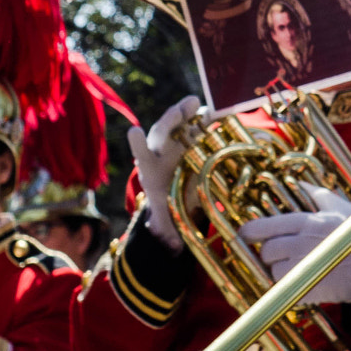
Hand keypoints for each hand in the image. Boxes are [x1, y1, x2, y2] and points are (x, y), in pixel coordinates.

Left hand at [129, 95, 202, 250]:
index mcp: (152, 172)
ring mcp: (176, 145)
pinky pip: (197, 126)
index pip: (142, 156)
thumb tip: (173, 246)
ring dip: (187, 112)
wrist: (177, 199)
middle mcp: (160, 155)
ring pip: (178, 125)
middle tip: (182, 109)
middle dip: (170, 120)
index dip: (138, 144)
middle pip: (160, 134)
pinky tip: (216, 111)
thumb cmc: (171, 212)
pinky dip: (206, 118)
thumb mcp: (168, 222)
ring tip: (198, 104)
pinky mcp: (192, 140)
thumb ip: (169, 230)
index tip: (134, 131)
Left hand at [237, 186, 350, 314]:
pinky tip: (301, 278)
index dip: (248, 232)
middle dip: (269, 253)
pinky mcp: (304, 290)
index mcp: (305, 223)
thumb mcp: (340, 208)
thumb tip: (299, 183)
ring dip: (279, 269)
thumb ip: (316, 194)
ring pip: (272, 271)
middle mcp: (299, 245)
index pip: (261, 228)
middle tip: (280, 252)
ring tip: (295, 265)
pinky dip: (288, 285)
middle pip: (265, 251)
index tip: (244, 235)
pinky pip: (284, 288)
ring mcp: (301, 269)